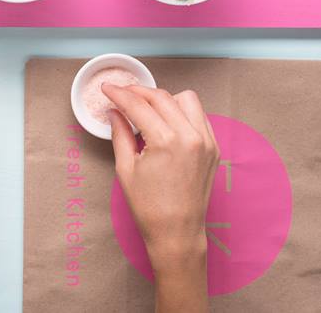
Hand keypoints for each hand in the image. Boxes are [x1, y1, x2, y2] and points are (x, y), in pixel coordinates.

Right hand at [102, 85, 219, 312]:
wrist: (177, 232)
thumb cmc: (148, 207)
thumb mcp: (125, 169)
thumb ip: (120, 134)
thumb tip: (114, 112)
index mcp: (166, 141)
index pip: (138, 105)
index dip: (119, 94)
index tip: (107, 89)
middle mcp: (190, 136)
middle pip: (161, 97)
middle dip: (138, 92)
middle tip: (122, 95)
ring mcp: (206, 141)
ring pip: (186, 99)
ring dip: (164, 98)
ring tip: (146, 107)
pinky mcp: (214, 148)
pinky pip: (199, 116)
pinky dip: (182, 111)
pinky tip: (166, 120)